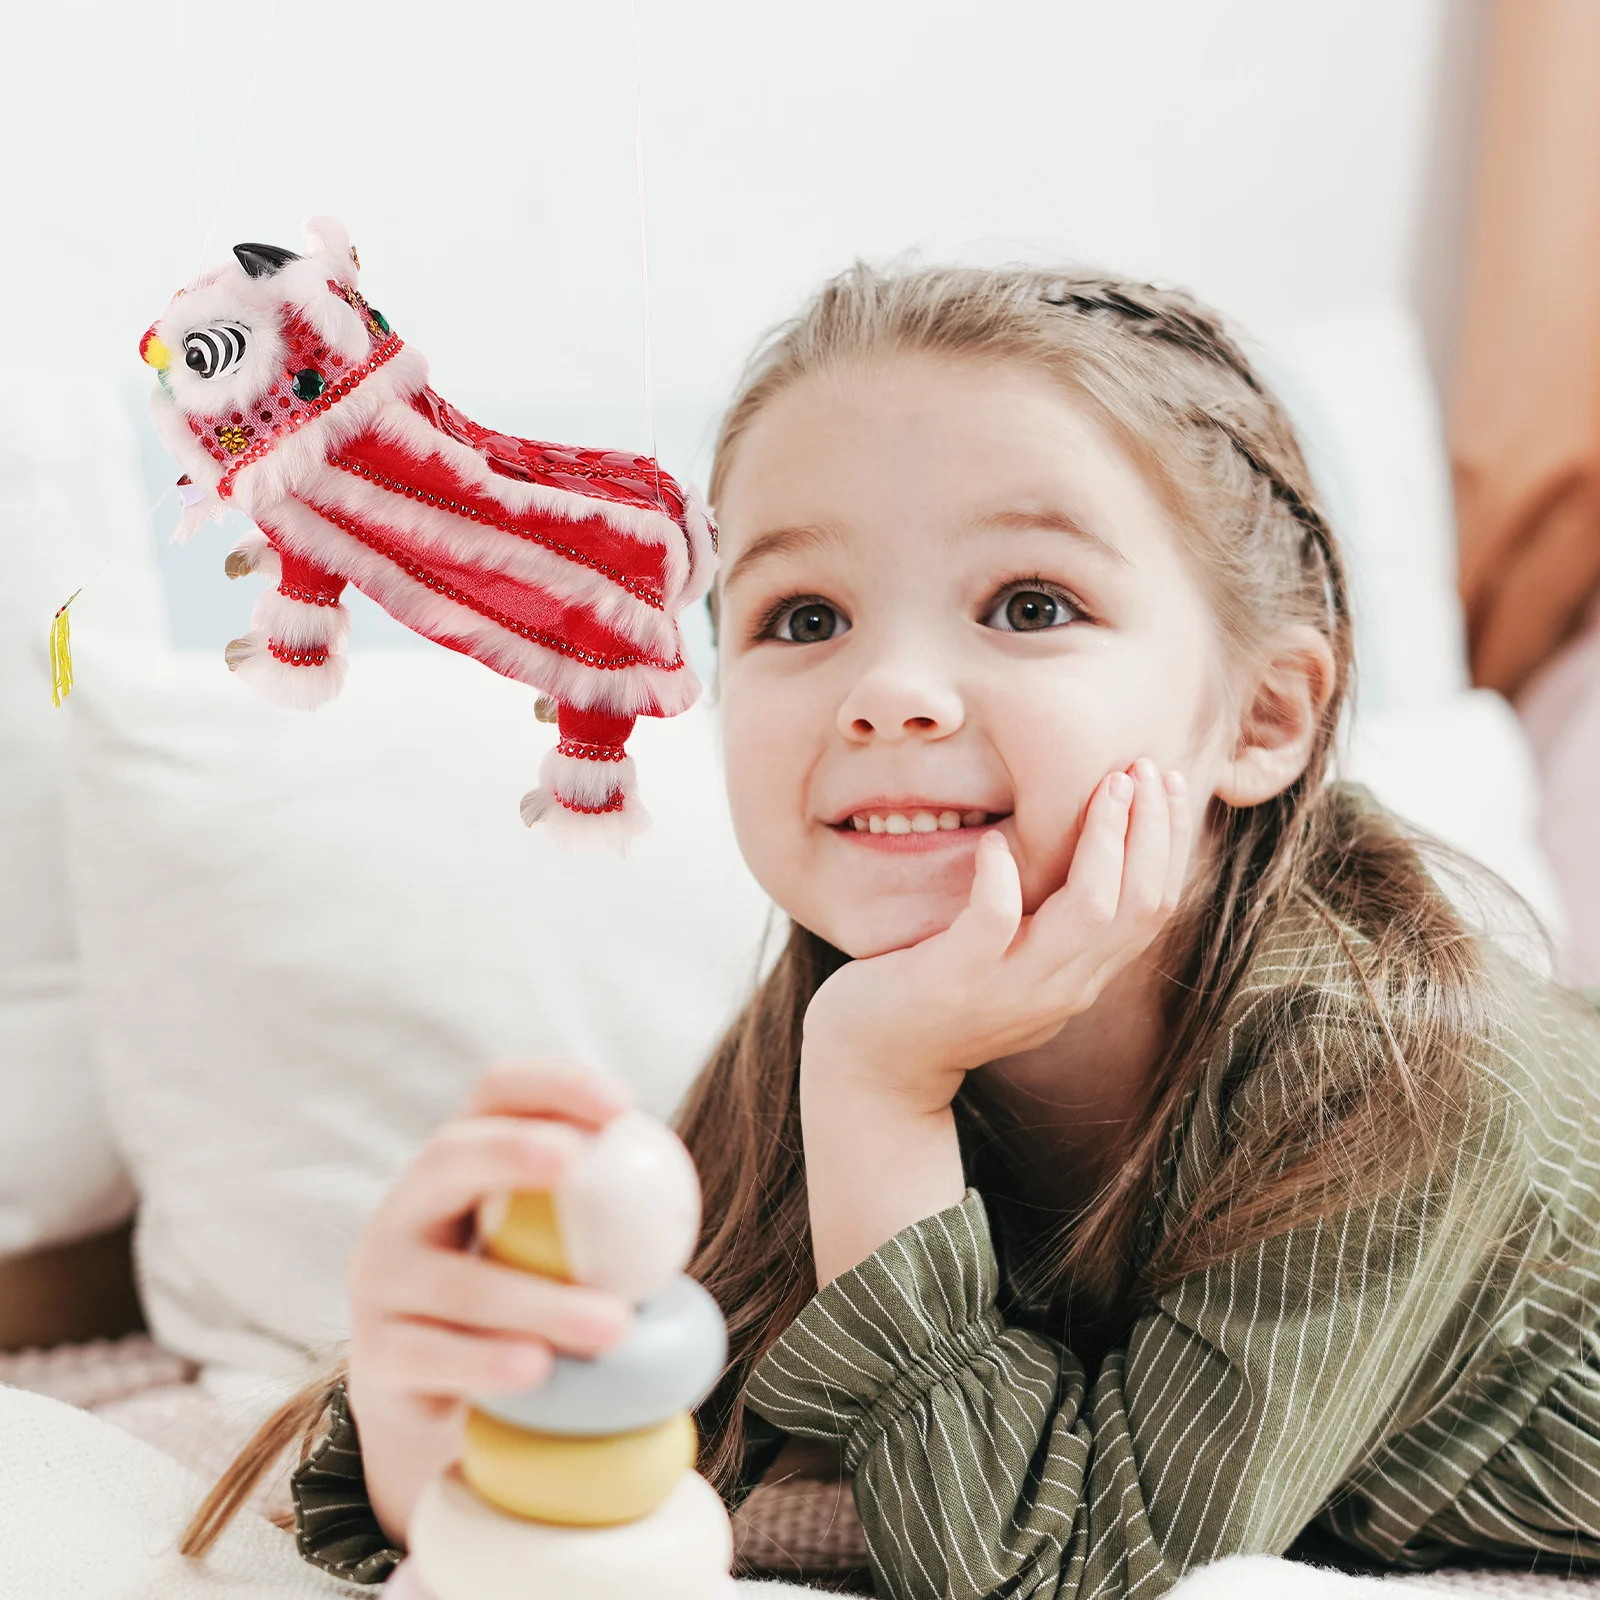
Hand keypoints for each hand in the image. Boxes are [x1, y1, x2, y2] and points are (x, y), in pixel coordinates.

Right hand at [346, 1060, 636, 1542]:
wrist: (431, 1401)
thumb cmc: (519, 1303)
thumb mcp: (548, 1248)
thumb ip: (597, 1219)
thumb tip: (682, 1205)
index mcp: (458, 1164)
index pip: (497, 1093)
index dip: (555, 1084)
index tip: (625, 1105)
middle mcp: (407, 1207)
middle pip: (449, 1156)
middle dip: (510, 1150)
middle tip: (575, 1160)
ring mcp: (382, 1281)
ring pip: (457, 1280)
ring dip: (539, 1300)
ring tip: (613, 1325)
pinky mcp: (374, 1355)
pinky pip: (433, 1356)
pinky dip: (489, 1362)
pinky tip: (540, 1370)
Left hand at [801, 759, 1191, 1116]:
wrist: (873, 1068)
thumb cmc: (940, 995)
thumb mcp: (1017, 962)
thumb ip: (1055, 923)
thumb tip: (1089, 848)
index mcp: (1082, 976)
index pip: (1155, 905)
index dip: (1171, 840)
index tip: (1171, 782)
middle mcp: (1063, 986)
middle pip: (1140, 903)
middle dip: (1154, 828)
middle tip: (1146, 765)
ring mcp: (1011, 987)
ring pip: (1091, 910)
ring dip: (1106, 839)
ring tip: (1106, 784)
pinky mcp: (954, 979)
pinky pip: (995, 920)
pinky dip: (1001, 874)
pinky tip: (993, 840)